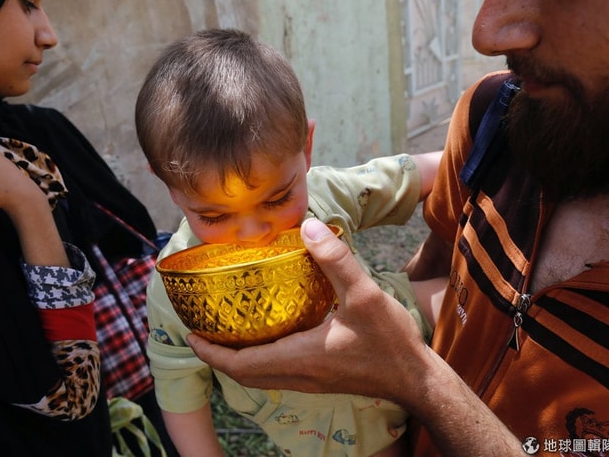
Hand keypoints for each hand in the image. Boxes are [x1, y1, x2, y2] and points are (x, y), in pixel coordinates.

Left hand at [187, 217, 429, 402]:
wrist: (416, 379)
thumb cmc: (390, 342)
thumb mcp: (365, 294)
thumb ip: (336, 260)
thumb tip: (309, 227)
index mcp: (300, 357)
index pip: (242, 364)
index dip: (212, 353)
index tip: (191, 336)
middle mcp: (299, 374)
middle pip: (245, 374)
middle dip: (218, 357)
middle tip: (201, 334)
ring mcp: (310, 381)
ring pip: (261, 377)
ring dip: (238, 361)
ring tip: (226, 335)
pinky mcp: (321, 379)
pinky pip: (278, 374)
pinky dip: (261, 361)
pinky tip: (269, 337)